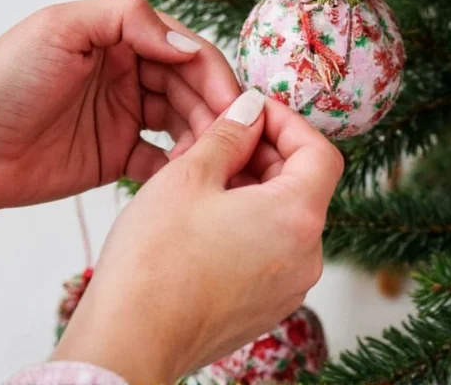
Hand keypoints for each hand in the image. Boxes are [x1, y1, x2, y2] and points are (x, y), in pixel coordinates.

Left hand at [0, 0, 241, 218]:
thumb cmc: (5, 79)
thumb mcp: (63, 28)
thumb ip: (128, 19)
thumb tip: (186, 43)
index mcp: (120, 39)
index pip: (185, 49)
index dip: (212, 73)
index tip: (231, 101)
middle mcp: (129, 74)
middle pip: (191, 87)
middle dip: (215, 109)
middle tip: (232, 136)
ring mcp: (125, 115)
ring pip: (183, 122)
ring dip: (202, 137)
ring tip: (209, 157)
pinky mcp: (117, 155)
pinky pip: (161, 159)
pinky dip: (178, 166)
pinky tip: (185, 175)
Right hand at [51, 90, 343, 383]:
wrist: (130, 342)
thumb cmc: (155, 259)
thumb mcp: (189, 176)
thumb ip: (230, 134)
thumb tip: (251, 109)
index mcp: (298, 217)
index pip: (320, 152)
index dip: (289, 123)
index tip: (257, 111)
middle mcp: (307, 256)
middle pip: (304, 185)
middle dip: (267, 154)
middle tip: (224, 138)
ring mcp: (290, 286)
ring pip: (285, 218)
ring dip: (256, 189)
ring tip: (208, 178)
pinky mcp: (267, 306)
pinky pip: (272, 250)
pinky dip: (251, 224)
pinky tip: (208, 219)